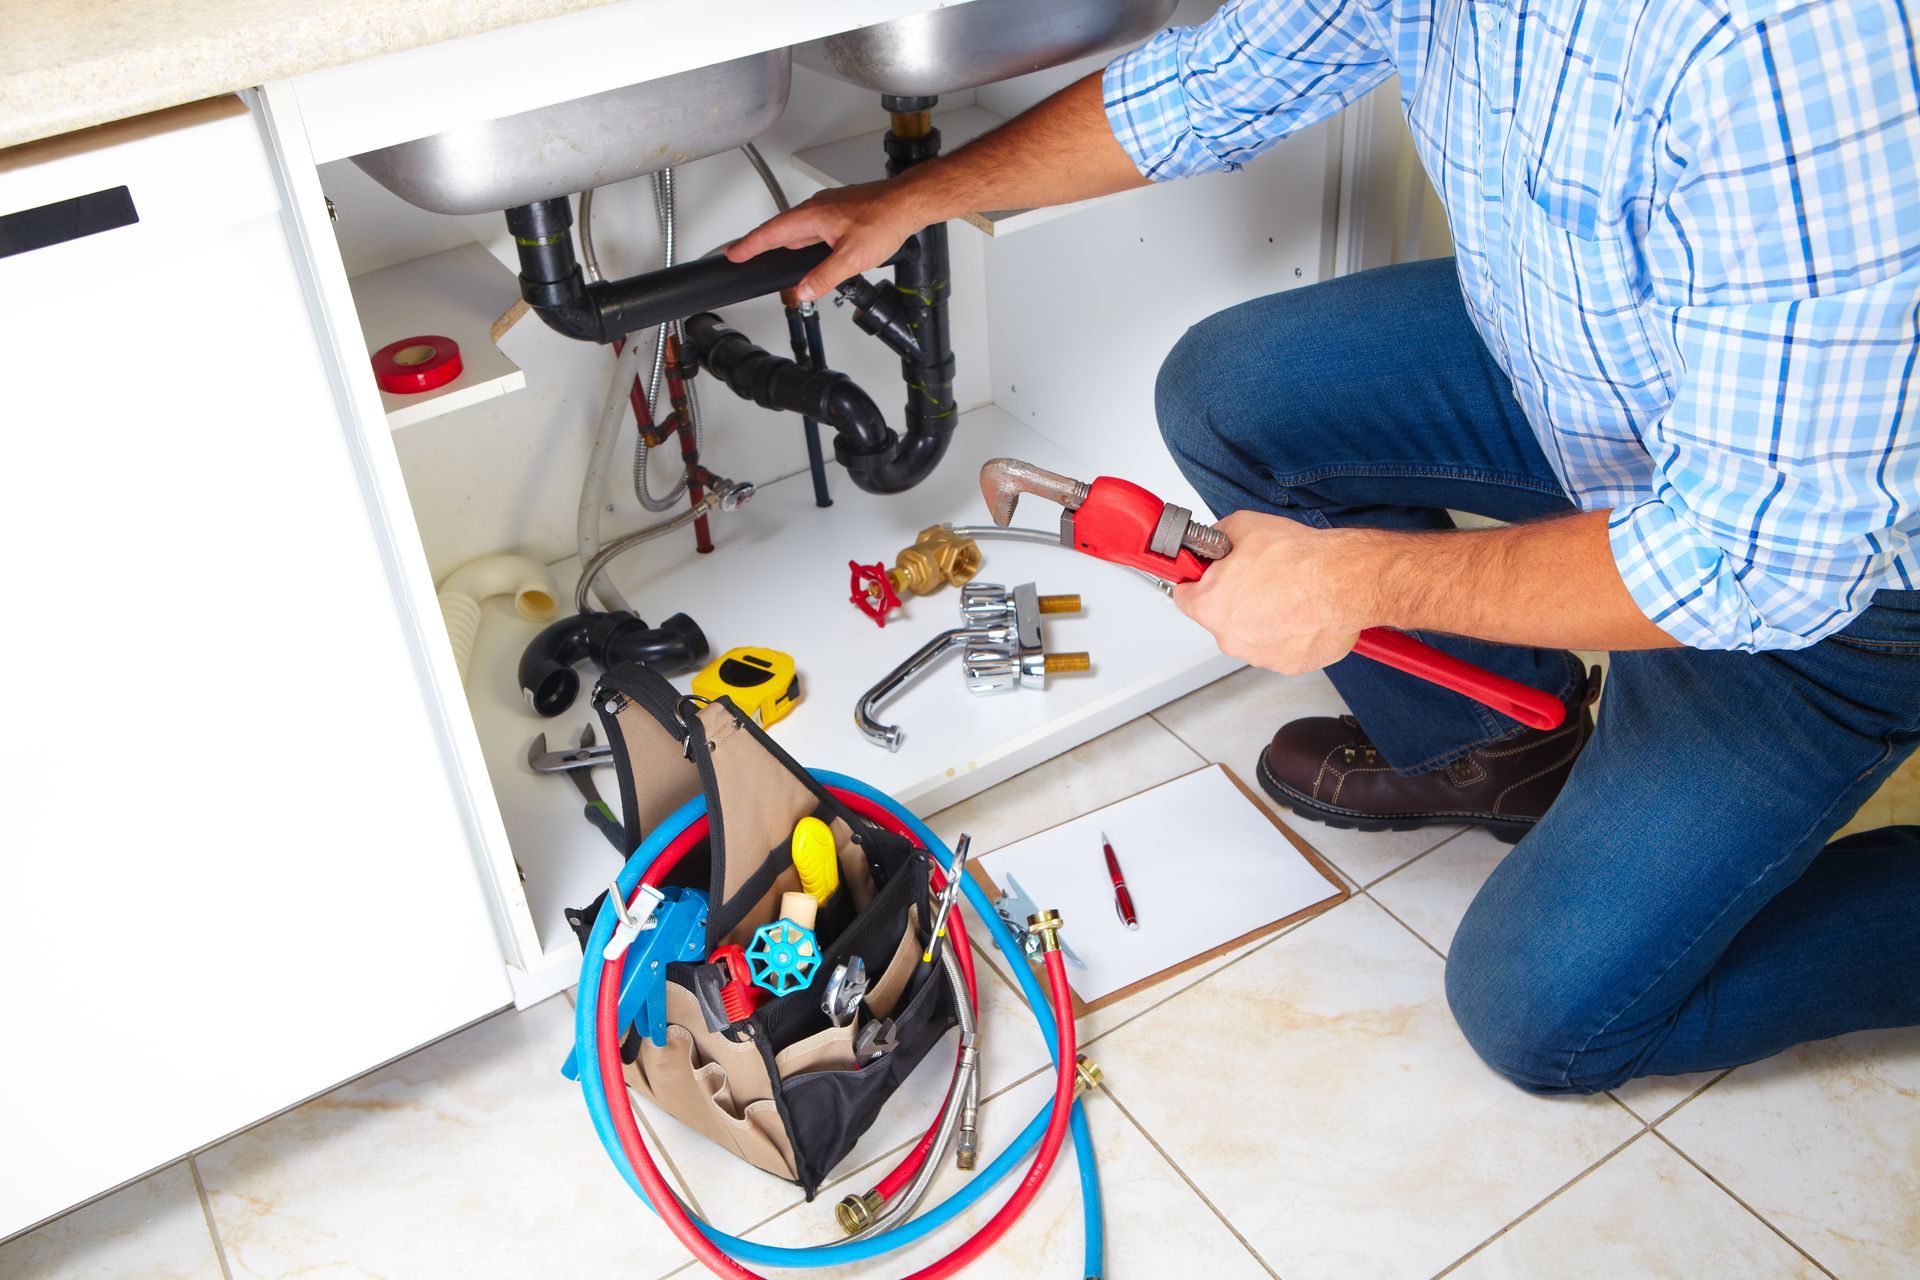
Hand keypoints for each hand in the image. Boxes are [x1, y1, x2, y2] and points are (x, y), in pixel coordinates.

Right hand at [725, 178, 930, 302]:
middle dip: (759, 242)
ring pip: (798, 227)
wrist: (907, 203)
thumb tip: (804, 290)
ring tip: (768, 252)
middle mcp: (817, 208)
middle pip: (780, 228)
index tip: (733, 253)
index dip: (749, 245)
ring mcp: (830, 208)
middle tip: (742, 253)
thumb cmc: (883, 220)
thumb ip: (824, 276)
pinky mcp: (842, 211)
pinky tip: (810, 248)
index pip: (771, 233)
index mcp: (812, 216)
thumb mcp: (851, 258)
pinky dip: (802, 238)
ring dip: (782, 240)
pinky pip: (813, 226)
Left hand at [1171, 511, 1364, 674]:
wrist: (1341, 582)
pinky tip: (1301, 611)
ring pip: (1251, 634)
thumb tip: (1214, 542)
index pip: (1184, 596)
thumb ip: (1217, 539)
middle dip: (1234, 598)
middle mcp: (1230, 637)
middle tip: (1259, 578)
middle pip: (1220, 617)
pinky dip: (1288, 632)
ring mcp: (1259, 654)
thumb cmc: (1297, 558)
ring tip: (1286, 593)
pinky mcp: (1289, 664)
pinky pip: (1280, 646)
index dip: (1197, 581)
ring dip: (1263, 617)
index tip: (1206, 576)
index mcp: (1209, 606)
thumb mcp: (1242, 526)